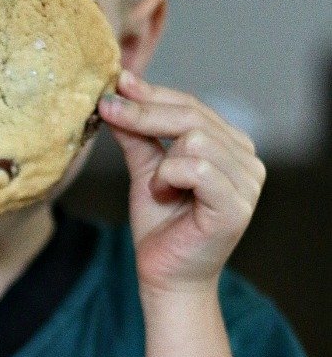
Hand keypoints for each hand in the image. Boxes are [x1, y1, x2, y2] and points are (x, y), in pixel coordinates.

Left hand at [98, 70, 265, 296]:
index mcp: (230, 145)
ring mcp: (248, 183)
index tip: (118, 82)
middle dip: (143, 110)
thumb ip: (137, 134)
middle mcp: (247, 159)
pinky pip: (197, 167)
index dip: (152, 93)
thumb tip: (116, 95)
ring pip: (195, 138)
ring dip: (161, 161)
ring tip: (156, 187)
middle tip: (107, 107)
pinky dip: (169, 176)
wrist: (164, 274)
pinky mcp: (237, 205)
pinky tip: (164, 194)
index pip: (190, 105)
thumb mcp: (144, 168)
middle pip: (192, 115)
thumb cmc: (159, 223)